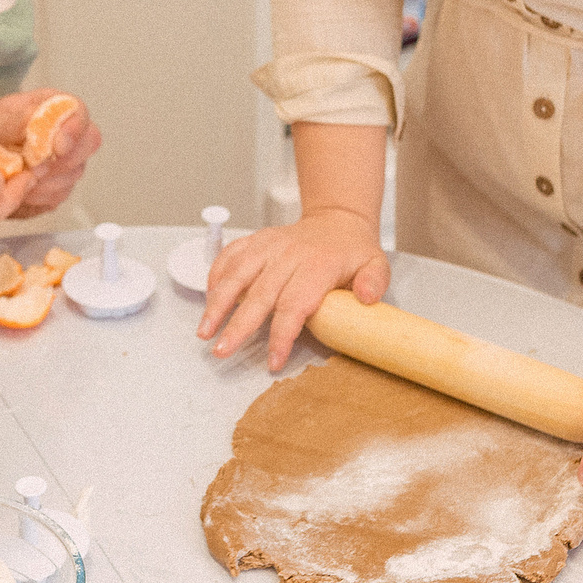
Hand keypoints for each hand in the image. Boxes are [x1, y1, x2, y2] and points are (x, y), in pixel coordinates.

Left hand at [0, 88, 99, 217]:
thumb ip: (18, 120)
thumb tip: (38, 123)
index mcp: (54, 106)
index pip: (79, 112)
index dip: (74, 129)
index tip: (57, 146)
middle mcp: (68, 132)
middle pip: (88, 143)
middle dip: (62, 160)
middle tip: (34, 167)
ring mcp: (69, 160)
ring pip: (74, 174)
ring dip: (45, 180)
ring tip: (18, 177)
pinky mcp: (61, 186)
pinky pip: (60, 195)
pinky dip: (39, 195)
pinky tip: (21, 188)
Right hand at [197, 208, 388, 371]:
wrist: (337, 220)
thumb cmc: (353, 251)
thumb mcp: (377, 263)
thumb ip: (374, 281)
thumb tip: (366, 297)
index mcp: (317, 265)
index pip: (295, 305)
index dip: (282, 335)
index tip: (273, 361)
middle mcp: (288, 254)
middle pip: (259, 294)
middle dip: (238, 325)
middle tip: (221, 351)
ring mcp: (269, 245)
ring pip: (237, 274)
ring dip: (217, 303)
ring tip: (204, 331)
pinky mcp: (256, 240)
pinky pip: (230, 255)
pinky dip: (215, 275)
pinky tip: (207, 298)